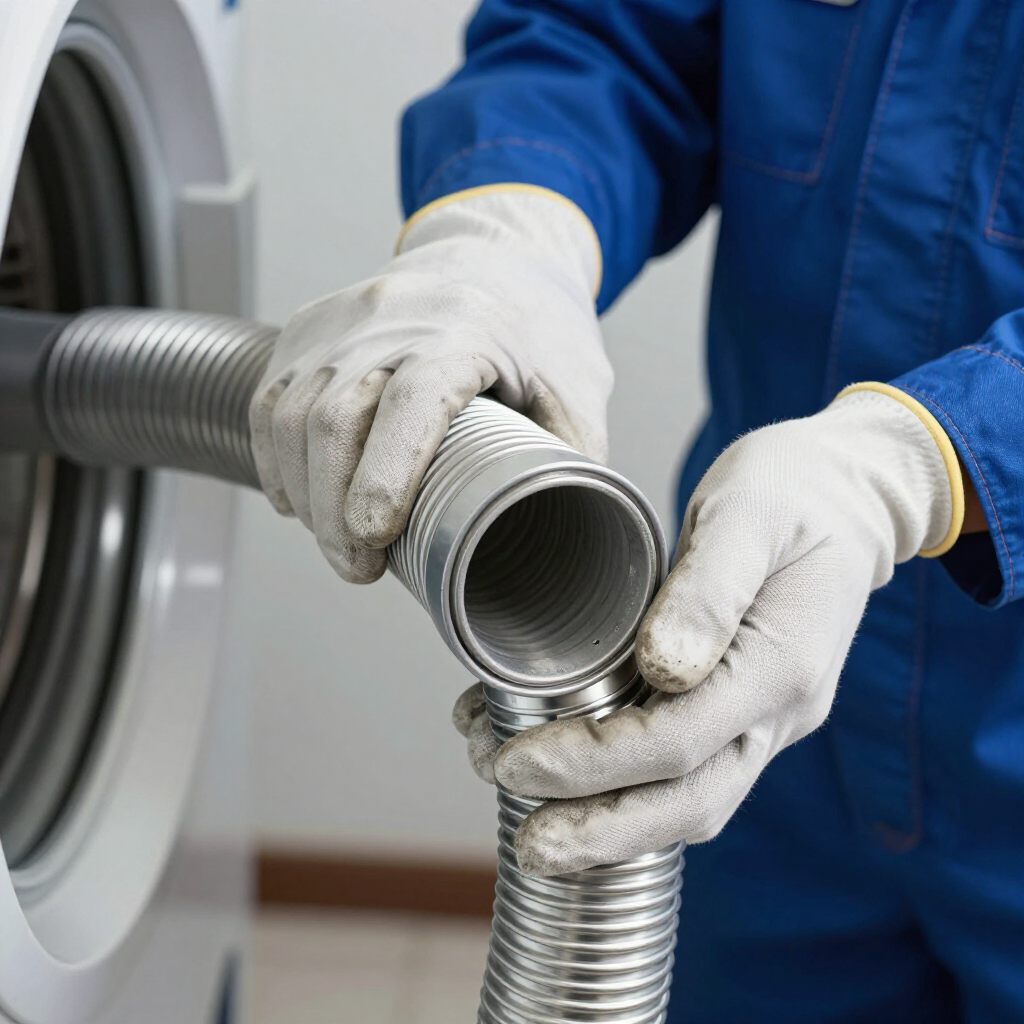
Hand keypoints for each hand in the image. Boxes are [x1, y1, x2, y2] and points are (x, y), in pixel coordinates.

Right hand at [250, 188, 609, 581]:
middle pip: (336, 418)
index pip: (411, 401)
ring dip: (306, 495)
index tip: (375, 534)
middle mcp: (391, 318)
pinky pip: (270, 402)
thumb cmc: (539, 327)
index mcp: (465, 330)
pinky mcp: (309, 330)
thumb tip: (562, 540)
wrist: (494, 253)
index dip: (386, 471)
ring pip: (291, 415)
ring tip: (338, 543)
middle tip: (359, 568)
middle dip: (335, 511)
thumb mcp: (579, 391)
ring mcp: (340, 322)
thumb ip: (569, 465)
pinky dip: (277, 461)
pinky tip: (300, 500)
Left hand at [456, 388, 960, 874]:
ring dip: (607, 824)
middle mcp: (780, 709)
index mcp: (783, 663)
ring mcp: (766, 719)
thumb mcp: (748, 513)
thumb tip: (664, 667)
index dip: (593, 764)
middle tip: (523, 846)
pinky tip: (562, 773)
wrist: (848, 496)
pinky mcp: (742, 711)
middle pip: (690, 802)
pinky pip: (684, 769)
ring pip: (689, 801)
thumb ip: (709, 589)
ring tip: (520, 812)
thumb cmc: (792, 490)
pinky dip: (621, 787)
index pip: (681, 741)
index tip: (519, 763)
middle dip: (600, 832)